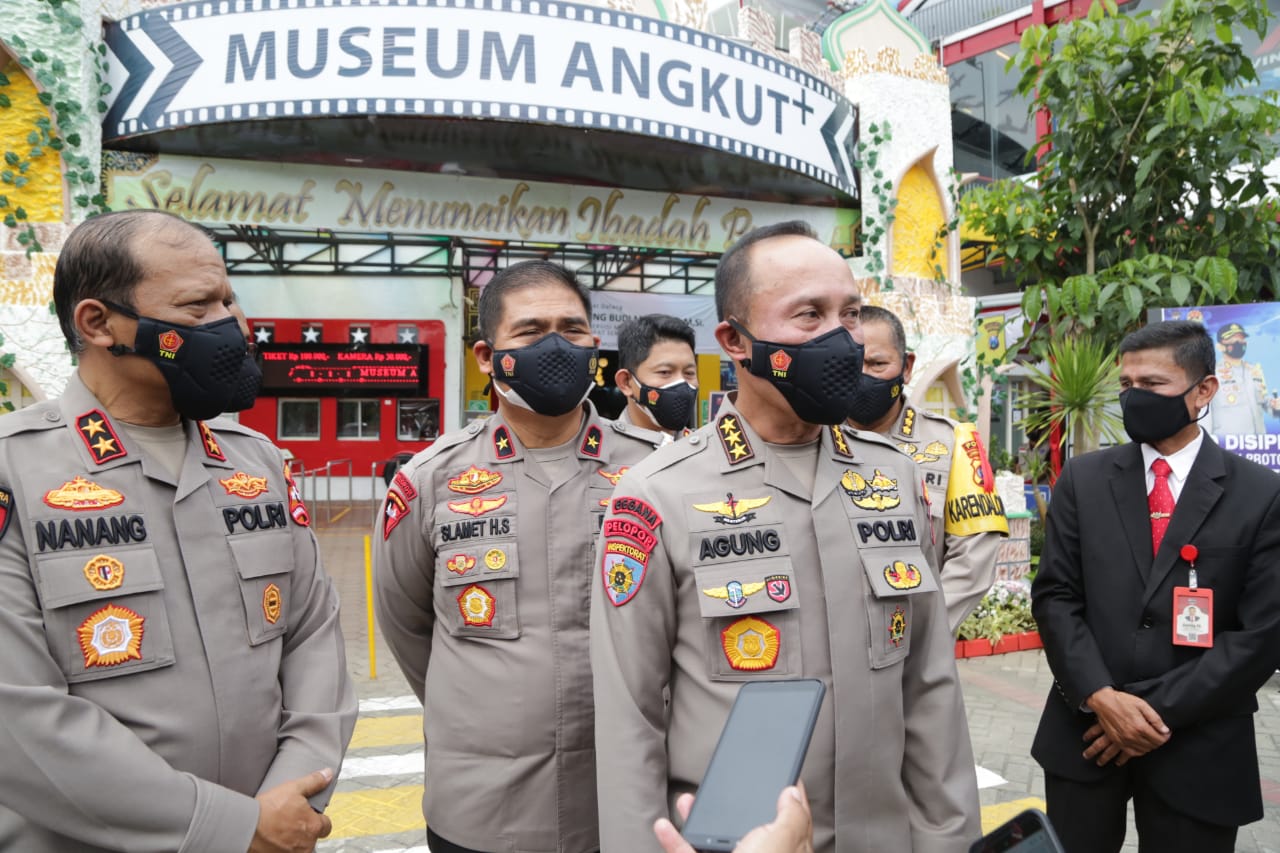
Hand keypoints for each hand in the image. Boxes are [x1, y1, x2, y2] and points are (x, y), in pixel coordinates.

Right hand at [248, 769, 334, 852]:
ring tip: (282, 829)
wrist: (246, 827)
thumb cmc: (268, 810)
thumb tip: (327, 775)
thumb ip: (314, 782)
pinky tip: (275, 838)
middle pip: (313, 837)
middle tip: (292, 820)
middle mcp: (306, 844)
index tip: (310, 815)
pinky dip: (283, 847)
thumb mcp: (293, 788)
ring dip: (295, 839)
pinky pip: (287, 852)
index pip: (326, 825)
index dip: (319, 818)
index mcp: (313, 826)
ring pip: (301, 847)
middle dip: (306, 830)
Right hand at [653, 783, 813, 852]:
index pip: (794, 822)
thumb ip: (790, 817)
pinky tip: (667, 827)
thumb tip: (792, 795)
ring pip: (715, 840)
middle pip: (748, 827)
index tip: (784, 777)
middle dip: (735, 805)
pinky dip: (675, 841)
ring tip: (690, 802)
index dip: (790, 798)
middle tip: (730, 788)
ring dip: (699, 819)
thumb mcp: (780, 843)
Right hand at [1084, 688, 1169, 761]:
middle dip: (1159, 741)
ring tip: (1150, 739)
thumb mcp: (1142, 704)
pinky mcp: (1117, 742)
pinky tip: (1141, 746)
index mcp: (1140, 727)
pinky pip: (1132, 753)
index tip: (1166, 733)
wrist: (1103, 702)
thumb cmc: (1122, 701)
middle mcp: (1132, 736)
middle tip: (1159, 735)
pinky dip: (1139, 751)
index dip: (1166, 737)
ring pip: (1144, 750)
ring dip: (1150, 746)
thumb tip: (1165, 730)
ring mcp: (1124, 740)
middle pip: (1153, 745)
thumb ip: (1155, 718)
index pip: (1159, 739)